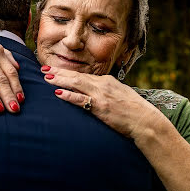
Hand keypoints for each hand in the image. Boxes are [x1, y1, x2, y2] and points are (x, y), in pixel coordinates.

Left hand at [40, 65, 163, 141]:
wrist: (145, 121)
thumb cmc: (134, 110)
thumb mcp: (120, 95)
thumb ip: (107, 92)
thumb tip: (95, 93)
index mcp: (107, 81)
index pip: (83, 75)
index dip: (67, 72)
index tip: (55, 70)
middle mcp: (103, 85)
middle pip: (77, 75)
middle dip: (59, 72)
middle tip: (44, 69)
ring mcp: (101, 95)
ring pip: (76, 84)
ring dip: (60, 80)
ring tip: (46, 78)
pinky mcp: (100, 107)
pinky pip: (81, 100)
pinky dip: (69, 95)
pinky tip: (58, 93)